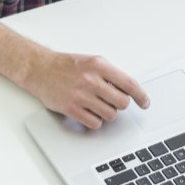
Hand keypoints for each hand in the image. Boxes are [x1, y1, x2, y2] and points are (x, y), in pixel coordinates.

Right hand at [21, 50, 149, 128]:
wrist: (39, 68)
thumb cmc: (65, 65)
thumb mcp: (90, 62)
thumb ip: (109, 74)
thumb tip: (128, 91)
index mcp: (99, 65)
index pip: (129, 83)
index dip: (141, 96)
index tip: (145, 103)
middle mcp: (91, 79)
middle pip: (122, 103)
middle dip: (119, 104)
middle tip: (111, 101)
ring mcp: (81, 95)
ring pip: (110, 115)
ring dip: (106, 112)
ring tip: (95, 104)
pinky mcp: (72, 109)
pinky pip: (95, 123)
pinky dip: (94, 120)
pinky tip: (87, 111)